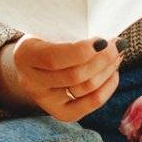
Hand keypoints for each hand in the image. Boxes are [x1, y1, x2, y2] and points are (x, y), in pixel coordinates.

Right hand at [0, 35, 121, 122]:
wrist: (35, 61)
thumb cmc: (47, 38)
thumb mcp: (49, 28)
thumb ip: (70, 31)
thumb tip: (104, 39)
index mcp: (25, 54)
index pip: (54, 58)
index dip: (82, 51)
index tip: (103, 41)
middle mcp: (30, 81)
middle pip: (74, 76)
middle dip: (103, 59)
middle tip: (117, 45)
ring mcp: (44, 100)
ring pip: (85, 89)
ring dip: (108, 71)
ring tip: (116, 56)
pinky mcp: (60, 112)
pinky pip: (90, 104)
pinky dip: (107, 88)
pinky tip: (113, 73)